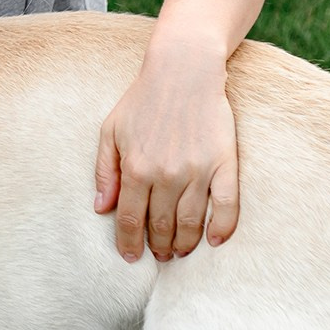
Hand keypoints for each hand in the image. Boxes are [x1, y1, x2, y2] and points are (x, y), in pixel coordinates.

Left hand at [94, 34, 239, 262]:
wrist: (183, 72)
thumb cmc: (142, 101)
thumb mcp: (110, 131)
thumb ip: (105, 171)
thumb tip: (101, 207)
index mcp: (136, 168)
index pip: (131, 220)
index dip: (129, 244)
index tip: (130, 257)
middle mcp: (166, 174)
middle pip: (161, 226)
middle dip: (158, 247)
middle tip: (160, 255)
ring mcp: (197, 171)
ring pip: (191, 223)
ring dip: (185, 243)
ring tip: (180, 252)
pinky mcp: (224, 164)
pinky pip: (227, 205)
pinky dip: (222, 228)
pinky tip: (214, 241)